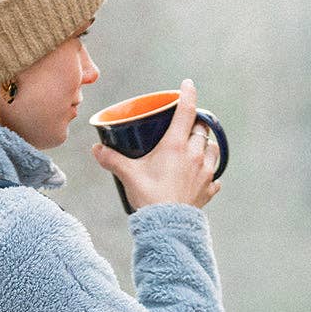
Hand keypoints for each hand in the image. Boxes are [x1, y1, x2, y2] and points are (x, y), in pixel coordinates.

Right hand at [91, 78, 221, 210]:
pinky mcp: (208, 190)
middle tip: (185, 125)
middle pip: (201, 130)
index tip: (188, 84)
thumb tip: (96, 149)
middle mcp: (194, 155)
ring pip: (212, 150)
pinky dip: (210, 174)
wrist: (167, 227)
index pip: (186, 111)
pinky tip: (202, 177)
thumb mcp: (128, 175)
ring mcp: (204, 173)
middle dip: (195, 124)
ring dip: (205, 146)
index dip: (188, 94)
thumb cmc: (149, 198)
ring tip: (196, 148)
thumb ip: (112, 159)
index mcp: (176, 146)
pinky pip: (214, 177)